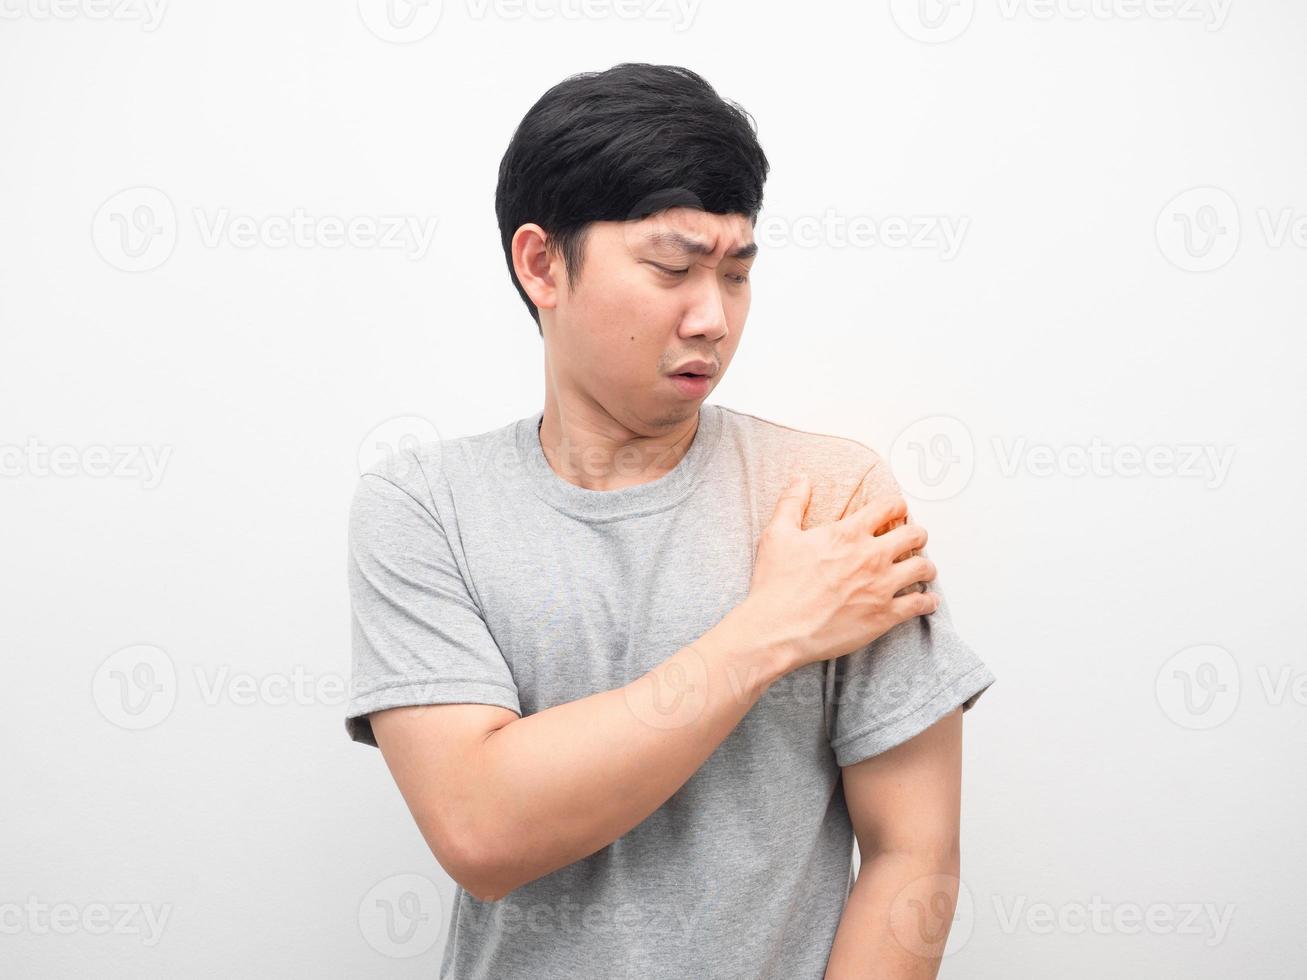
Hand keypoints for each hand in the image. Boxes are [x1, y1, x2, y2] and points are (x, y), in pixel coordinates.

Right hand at [741, 473, 938, 670]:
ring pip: (923, 568)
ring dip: (926, 567)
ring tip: (923, 570)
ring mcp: (881, 587)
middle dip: (917, 535)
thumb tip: (801, 479)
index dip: (897, 506)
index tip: (897, 511)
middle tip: (914, 540)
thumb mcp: (777, 535)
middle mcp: (871, 556)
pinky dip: (927, 601)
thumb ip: (792, 502)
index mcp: (848, 533)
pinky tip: (927, 600)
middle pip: (914, 535)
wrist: (778, 629)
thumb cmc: (776, 583)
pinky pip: (919, 604)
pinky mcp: (884, 616)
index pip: (888, 506)